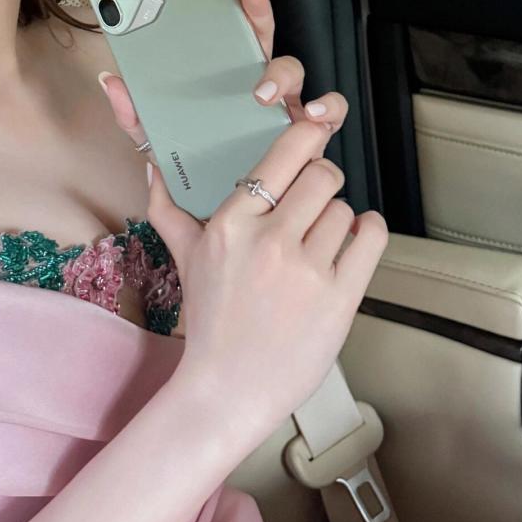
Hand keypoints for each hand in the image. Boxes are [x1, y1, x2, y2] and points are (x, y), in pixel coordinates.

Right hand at [98, 0, 386, 443]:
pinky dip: (367, 233)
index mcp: (231, 224)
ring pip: (344, 208)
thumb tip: (151, 164)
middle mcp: (269, 241)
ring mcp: (306, 270)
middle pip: (322, 175)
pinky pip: (370, 238)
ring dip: (337, 218)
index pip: (283, 155)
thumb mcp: (185, 258)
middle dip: (323, 181)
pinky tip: (351, 242)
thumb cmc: (209, 321)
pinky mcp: (339, 298)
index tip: (315, 131)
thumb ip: (168, 207)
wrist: (227, 390)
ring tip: (320, 239)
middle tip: (314, 199)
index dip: (308, 136)